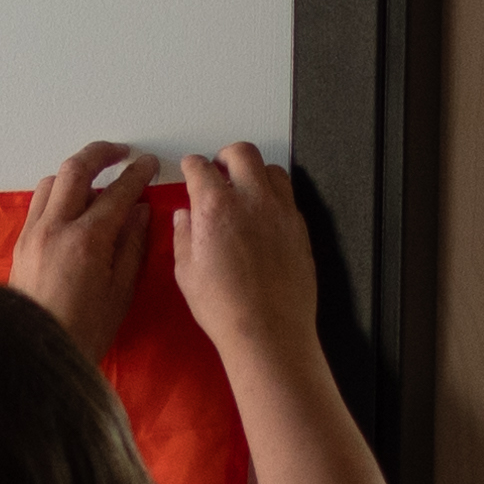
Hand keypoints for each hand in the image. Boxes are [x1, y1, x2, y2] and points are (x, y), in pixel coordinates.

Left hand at [7, 140, 154, 359]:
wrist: (30, 352)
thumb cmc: (84, 330)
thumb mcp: (120, 291)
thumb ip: (132, 245)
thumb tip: (139, 210)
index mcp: (86, 240)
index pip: (117, 193)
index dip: (137, 174)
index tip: (150, 164)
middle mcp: (55, 228)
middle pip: (75, 170)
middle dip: (101, 154)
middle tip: (122, 153)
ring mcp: (32, 233)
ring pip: (51, 182)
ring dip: (76, 172)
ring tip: (97, 180)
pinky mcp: (21, 243)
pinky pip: (38, 202)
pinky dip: (57, 192)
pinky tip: (73, 204)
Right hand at [170, 141, 322, 364]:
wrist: (268, 329)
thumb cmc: (223, 306)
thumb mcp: (186, 271)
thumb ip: (183, 235)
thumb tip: (185, 217)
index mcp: (215, 207)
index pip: (201, 168)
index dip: (192, 166)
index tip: (190, 169)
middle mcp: (251, 200)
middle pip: (242, 154)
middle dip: (226, 156)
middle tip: (219, 169)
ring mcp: (281, 212)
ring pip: (272, 170)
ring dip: (255, 173)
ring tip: (245, 189)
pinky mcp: (300, 228)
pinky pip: (288, 197)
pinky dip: (273, 196)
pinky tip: (263, 215)